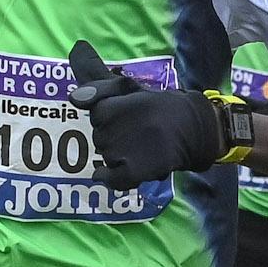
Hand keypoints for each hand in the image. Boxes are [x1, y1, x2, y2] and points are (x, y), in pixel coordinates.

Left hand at [64, 41, 226, 187]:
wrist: (194, 129)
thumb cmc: (159, 106)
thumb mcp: (129, 88)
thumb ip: (98, 87)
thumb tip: (73, 98)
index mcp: (112, 106)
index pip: (96, 113)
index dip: (112, 114)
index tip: (130, 112)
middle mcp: (115, 128)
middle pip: (99, 137)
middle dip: (114, 134)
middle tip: (138, 130)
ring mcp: (123, 151)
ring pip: (105, 156)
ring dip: (118, 154)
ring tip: (141, 146)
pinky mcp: (134, 171)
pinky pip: (112, 179)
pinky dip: (112, 178)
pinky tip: (122, 169)